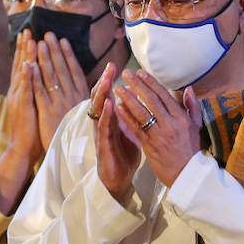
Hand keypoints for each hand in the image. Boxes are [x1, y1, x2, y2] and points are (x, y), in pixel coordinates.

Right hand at [4, 28, 44, 164]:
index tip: (31, 35)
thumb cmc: (32, 129)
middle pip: (22, 65)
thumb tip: (43, 81)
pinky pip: (25, 89)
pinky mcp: (23, 107)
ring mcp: (19, 98)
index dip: (27, 51)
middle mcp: (19, 91)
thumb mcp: (36, 106)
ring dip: (25, 55)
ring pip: (23, 73)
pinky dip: (26, 76)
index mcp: (23, 90)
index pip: (25, 66)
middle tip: (27, 29)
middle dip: (25, 47)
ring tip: (28, 39)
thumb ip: (36, 92)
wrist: (22, 147)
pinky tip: (27, 64)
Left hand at [30, 31, 89, 149]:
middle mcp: (72, 98)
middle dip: (55, 51)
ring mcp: (59, 104)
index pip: (74, 72)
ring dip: (45, 58)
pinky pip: (40, 91)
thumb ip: (94, 100)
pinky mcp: (47, 112)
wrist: (74, 158)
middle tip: (48, 34)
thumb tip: (102, 86)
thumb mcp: (92, 117)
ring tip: (39, 42)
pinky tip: (31, 64)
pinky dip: (35, 77)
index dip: (68, 55)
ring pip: (51, 77)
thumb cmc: (83, 139)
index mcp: (82, 98)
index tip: (63, 41)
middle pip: (62, 70)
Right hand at [90, 63, 140, 201]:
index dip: (111, 81)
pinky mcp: (104, 145)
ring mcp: (102, 134)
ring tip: (106, 80)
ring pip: (100, 111)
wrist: (118, 178)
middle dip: (105, 82)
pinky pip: (104, 128)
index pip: (110, 95)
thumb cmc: (124, 153)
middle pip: (102, 99)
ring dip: (102, 95)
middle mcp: (105, 123)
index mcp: (112, 118)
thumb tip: (143, 98)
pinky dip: (106, 115)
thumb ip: (134, 114)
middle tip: (110, 67)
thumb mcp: (131, 130)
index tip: (115, 65)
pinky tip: (109, 105)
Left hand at [114, 69, 200, 187]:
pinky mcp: (149, 145)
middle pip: (151, 100)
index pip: (164, 95)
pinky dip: (126, 116)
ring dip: (128, 98)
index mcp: (181, 117)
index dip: (151, 82)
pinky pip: (136, 128)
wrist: (187, 174)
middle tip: (126, 74)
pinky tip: (118, 107)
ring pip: (141, 112)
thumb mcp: (197, 126)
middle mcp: (170, 124)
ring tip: (118, 88)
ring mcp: (159, 135)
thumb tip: (188, 89)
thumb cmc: (192, 149)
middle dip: (137, 85)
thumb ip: (192, 106)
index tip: (141, 72)